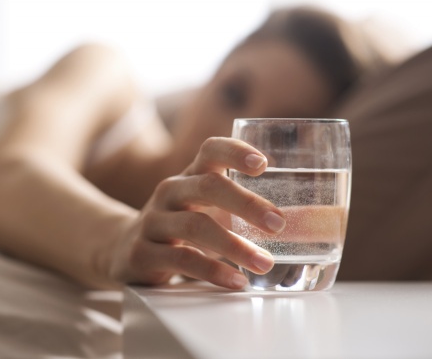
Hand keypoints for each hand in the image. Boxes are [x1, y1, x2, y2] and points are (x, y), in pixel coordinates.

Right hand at [108, 137, 285, 288]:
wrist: (122, 247)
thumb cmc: (180, 226)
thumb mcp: (202, 207)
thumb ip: (242, 207)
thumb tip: (309, 221)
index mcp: (190, 176)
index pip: (211, 150)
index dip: (236, 152)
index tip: (263, 165)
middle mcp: (170, 192)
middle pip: (207, 185)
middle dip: (246, 203)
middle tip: (278, 224)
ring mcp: (153, 221)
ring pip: (195, 226)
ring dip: (235, 246)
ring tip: (264, 262)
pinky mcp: (142, 253)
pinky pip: (181, 259)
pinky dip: (212, 271)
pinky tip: (235, 281)